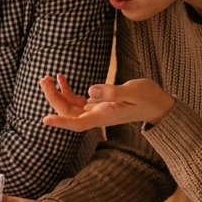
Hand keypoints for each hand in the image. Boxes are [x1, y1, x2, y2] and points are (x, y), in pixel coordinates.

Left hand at [39, 73, 175, 131]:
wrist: (157, 105)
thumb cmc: (148, 98)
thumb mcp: (133, 91)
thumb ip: (112, 92)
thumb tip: (90, 91)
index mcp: (104, 116)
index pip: (78, 124)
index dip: (61, 122)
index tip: (45, 120)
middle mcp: (97, 116)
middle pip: (68, 113)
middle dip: (53, 97)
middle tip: (43, 79)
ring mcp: (96, 110)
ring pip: (70, 106)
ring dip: (57, 93)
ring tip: (47, 77)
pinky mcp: (98, 103)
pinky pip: (76, 100)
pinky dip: (67, 90)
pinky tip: (61, 78)